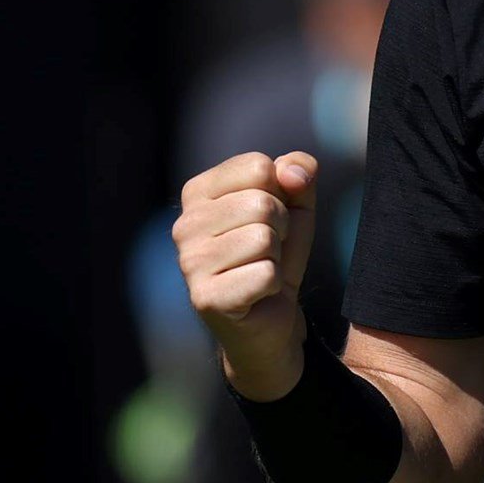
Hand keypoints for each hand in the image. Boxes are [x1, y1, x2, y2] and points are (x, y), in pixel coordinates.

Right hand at [173, 151, 321, 398]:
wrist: (272, 315)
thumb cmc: (277, 254)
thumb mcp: (296, 205)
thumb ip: (299, 172)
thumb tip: (294, 171)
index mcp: (198, 192)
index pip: (257, 166)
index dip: (281, 194)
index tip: (269, 219)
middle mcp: (184, 224)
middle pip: (262, 204)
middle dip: (280, 229)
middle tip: (268, 252)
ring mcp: (190, 262)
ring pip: (263, 238)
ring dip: (276, 258)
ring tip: (260, 269)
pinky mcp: (205, 296)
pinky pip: (265, 274)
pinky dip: (274, 284)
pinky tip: (257, 292)